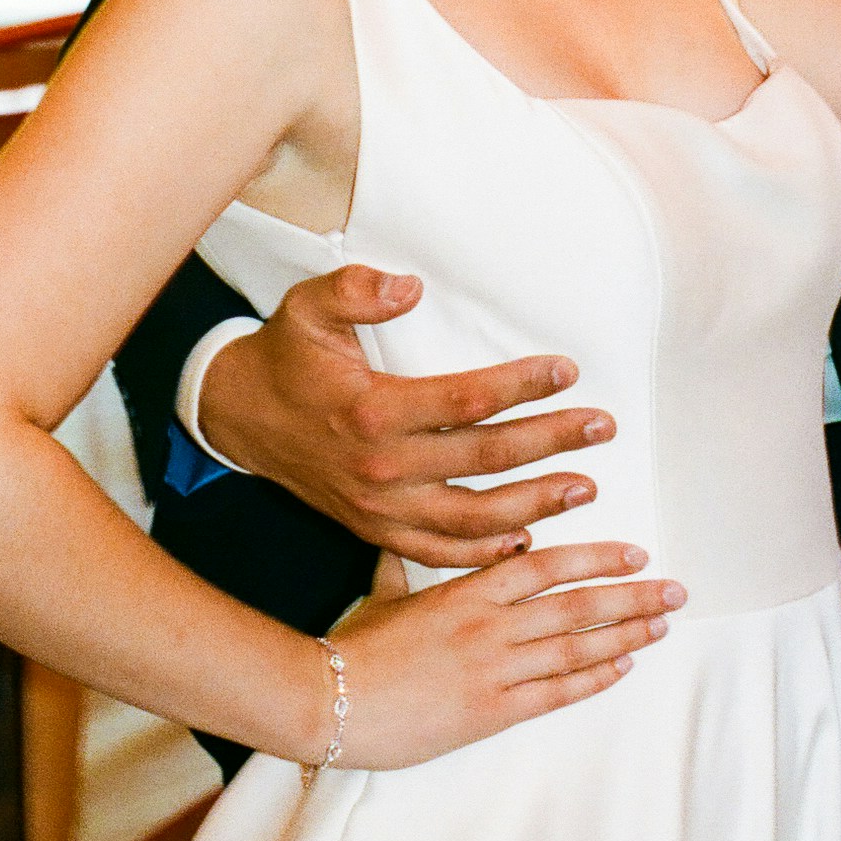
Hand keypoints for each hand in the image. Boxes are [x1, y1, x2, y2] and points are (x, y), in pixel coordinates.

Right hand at [196, 264, 614, 566]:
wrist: (240, 418)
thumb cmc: (286, 357)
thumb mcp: (307, 307)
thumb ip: (356, 290)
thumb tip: (409, 287)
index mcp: (373, 410)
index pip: (467, 401)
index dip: (523, 386)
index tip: (567, 371)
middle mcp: (382, 467)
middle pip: (486, 460)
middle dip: (552, 443)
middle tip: (600, 427)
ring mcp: (381, 508)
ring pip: (474, 517)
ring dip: (536, 504)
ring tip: (584, 486)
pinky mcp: (376, 531)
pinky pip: (440, 552)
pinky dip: (486, 553)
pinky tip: (527, 539)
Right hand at [310, 541, 683, 765]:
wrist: (329, 700)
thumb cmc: (353, 649)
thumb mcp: (382, 595)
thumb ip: (402, 569)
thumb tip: (398, 545)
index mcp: (467, 591)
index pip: (547, 564)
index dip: (596, 558)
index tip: (634, 554)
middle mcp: (490, 625)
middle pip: (576, 603)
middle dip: (632, 596)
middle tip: (674, 591)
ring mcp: (494, 669)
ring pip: (575, 646)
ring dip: (625, 635)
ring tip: (661, 626)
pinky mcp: (490, 711)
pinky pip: (555, 692)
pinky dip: (592, 678)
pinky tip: (623, 667)